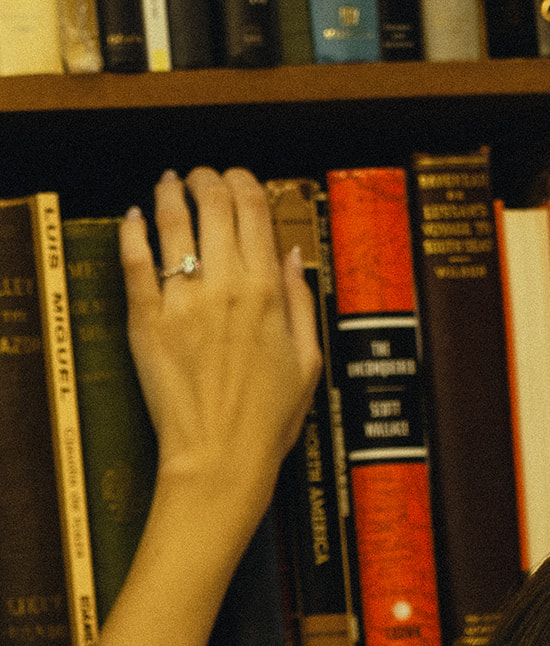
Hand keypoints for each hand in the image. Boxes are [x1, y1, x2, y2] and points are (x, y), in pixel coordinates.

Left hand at [120, 167, 321, 531]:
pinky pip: (134, 257)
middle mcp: (225, 286)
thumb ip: (301, 302)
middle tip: (202, 178)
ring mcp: (182, 300)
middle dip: (207, 179)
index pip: (254, 209)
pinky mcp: (147, 318)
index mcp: (268, 294)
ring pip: (172, 220)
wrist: (221, 455)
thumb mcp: (308, 362)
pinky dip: (133, 229)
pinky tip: (136, 218)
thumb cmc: (268, 420)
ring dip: (171, 193)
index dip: (245, 182)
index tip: (240, 181)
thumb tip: (293, 256)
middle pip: (212, 202)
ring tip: (170, 185)